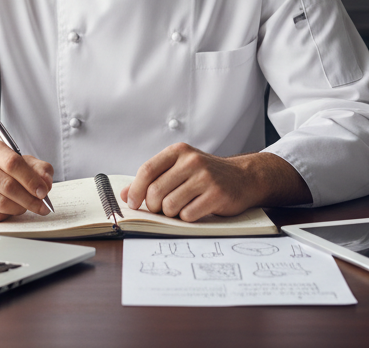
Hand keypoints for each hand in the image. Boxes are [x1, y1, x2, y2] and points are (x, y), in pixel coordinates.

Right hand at [0, 140, 53, 221]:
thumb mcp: (16, 160)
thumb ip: (36, 167)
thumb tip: (47, 181)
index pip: (13, 163)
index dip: (32, 180)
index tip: (44, 191)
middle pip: (8, 186)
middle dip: (30, 199)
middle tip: (42, 206)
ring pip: (1, 203)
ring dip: (19, 208)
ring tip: (24, 207)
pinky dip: (5, 216)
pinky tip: (8, 211)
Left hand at [121, 144, 310, 222]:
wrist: (244, 178)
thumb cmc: (207, 175)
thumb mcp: (179, 169)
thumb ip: (153, 178)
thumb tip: (124, 194)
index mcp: (179, 151)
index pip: (147, 170)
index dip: (135, 190)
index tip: (133, 202)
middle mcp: (192, 161)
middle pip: (156, 192)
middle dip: (154, 206)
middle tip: (161, 209)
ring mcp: (205, 177)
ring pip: (170, 206)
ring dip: (171, 214)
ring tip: (181, 208)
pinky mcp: (216, 195)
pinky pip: (188, 215)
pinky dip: (187, 218)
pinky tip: (195, 210)